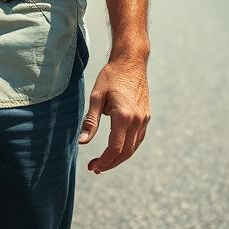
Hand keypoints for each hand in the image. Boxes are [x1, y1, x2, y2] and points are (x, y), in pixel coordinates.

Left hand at [77, 54, 149, 172]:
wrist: (131, 61)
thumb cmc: (111, 76)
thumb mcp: (96, 96)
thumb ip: (91, 121)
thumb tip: (82, 142)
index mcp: (124, 117)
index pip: (115, 149)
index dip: (104, 161)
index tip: (92, 166)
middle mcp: (138, 121)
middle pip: (126, 152)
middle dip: (110, 163)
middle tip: (95, 167)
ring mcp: (144, 119)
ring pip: (133, 148)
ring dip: (119, 158)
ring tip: (104, 161)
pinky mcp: (146, 116)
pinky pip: (138, 139)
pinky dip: (128, 148)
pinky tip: (117, 148)